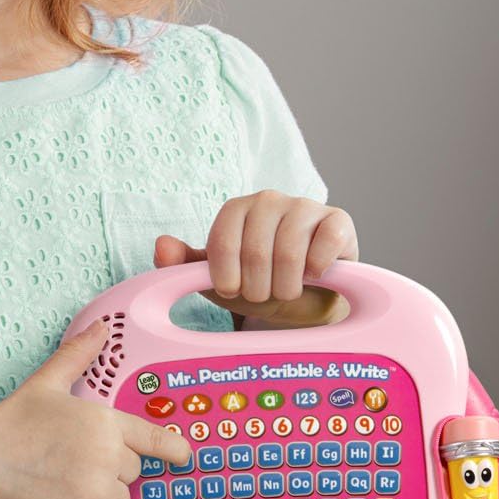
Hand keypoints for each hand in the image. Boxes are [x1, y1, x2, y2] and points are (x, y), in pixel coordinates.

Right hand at [0, 319, 192, 498]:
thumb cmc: (13, 420)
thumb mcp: (48, 381)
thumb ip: (78, 354)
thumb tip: (100, 329)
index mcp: (105, 423)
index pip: (154, 440)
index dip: (173, 449)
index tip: (183, 456)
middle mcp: (106, 457)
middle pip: (130, 473)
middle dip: (108, 470)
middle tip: (72, 460)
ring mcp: (93, 491)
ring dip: (96, 497)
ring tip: (61, 480)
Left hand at [154, 192, 358, 328]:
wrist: (304, 298)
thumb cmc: (256, 282)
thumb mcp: (217, 278)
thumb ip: (185, 264)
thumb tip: (161, 246)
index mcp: (236, 209)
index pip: (223, 244)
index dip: (227, 278)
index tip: (233, 291)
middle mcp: (268, 200)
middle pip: (255, 252)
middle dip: (258, 287)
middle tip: (264, 294)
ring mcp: (304, 206)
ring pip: (289, 252)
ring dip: (286, 285)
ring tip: (287, 290)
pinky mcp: (337, 220)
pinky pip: (325, 243)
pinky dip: (317, 269)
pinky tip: (314, 275)